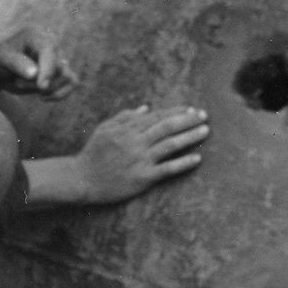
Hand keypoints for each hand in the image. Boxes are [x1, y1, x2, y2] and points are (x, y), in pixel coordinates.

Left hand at [0, 33, 77, 99]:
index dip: (48, 70)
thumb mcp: (1, 58)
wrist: (1, 66)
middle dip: (38, 83)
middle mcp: (53, 45)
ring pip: (67, 78)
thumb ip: (16, 64)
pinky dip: (60, 94)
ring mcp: (59, 58)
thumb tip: (34, 74)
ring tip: (26, 86)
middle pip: (59, 69)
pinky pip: (72, 83)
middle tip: (18, 83)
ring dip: (47, 90)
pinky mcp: (61, 71)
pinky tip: (42, 97)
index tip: (41, 88)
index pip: (50, 52)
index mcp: (37, 36)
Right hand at [74, 105, 208, 203]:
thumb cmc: (93, 154)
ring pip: (170, 145)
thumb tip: (145, 108)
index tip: (191, 109)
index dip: (176, 111)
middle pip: (167, 127)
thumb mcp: (104, 129)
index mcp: (127, 129)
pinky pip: (167, 169)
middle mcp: (135, 142)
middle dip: (188, 120)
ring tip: (205, 131)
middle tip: (204, 116)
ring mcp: (140, 160)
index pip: (157, 116)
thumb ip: (124, 117)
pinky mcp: (142, 177)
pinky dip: (183, 163)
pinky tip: (197, 158)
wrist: (81, 179)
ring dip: (190, 137)